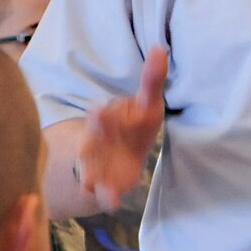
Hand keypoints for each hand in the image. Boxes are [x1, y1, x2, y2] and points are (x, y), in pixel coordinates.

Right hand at [78, 47, 167, 211]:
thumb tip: (162, 48)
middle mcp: (96, 141)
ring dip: (89, 173)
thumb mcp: (147, 103)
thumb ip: (152, 79)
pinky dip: (106, 197)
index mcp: (106, 119)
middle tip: (92, 138)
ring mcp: (97, 164)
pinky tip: (111, 202)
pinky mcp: (106, 184)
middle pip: (91, 141)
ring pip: (89, 168)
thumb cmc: (134, 124)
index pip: (102, 115)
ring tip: (90, 181)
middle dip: (92, 139)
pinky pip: (103, 192)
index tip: (97, 109)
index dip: (100, 115)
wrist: (120, 155)